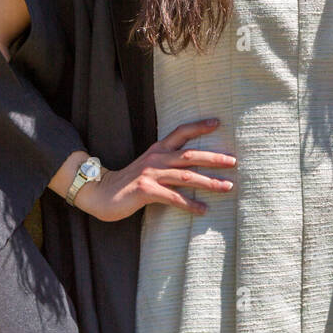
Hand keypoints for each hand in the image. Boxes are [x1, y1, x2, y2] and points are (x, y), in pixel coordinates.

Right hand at [74, 118, 235, 221]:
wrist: (99, 192)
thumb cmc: (128, 182)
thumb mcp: (148, 166)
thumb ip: (167, 163)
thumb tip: (193, 167)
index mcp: (157, 150)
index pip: (181, 132)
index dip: (199, 126)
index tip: (218, 122)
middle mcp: (156, 158)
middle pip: (190, 154)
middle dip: (214, 158)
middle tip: (234, 161)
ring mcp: (150, 174)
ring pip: (185, 176)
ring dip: (209, 182)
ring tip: (227, 186)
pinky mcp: (145, 191)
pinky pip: (173, 197)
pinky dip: (190, 204)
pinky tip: (203, 210)